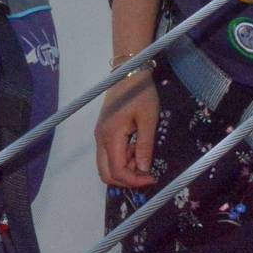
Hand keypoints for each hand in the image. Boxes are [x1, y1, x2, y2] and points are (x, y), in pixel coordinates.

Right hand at [94, 67, 158, 189]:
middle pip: (106, 173)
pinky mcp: (103, 131)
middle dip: (126, 179)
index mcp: (110, 136)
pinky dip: (122, 158)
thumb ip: (145, 146)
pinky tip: (136, 147)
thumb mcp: (149, 119)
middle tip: (145, 172)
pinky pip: (109, 154)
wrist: (129, 72)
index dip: (134, 180)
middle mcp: (100, 139)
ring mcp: (100, 135)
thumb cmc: (140, 93)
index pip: (116, 171)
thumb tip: (143, 170)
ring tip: (143, 155)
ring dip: (124, 168)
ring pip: (106, 165)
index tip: (152, 177)